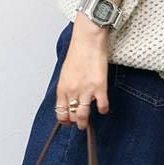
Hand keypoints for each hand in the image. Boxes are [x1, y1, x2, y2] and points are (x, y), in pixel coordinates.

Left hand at [56, 14, 111, 129]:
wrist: (88, 40)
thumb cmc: (78, 51)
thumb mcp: (66, 71)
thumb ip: (67, 86)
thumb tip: (70, 96)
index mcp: (62, 87)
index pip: (60, 111)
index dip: (64, 119)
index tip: (67, 121)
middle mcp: (72, 91)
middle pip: (71, 115)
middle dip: (75, 122)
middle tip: (79, 124)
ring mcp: (86, 90)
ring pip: (83, 115)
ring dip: (85, 122)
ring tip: (87, 123)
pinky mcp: (100, 87)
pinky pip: (102, 106)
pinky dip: (103, 109)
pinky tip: (103, 107)